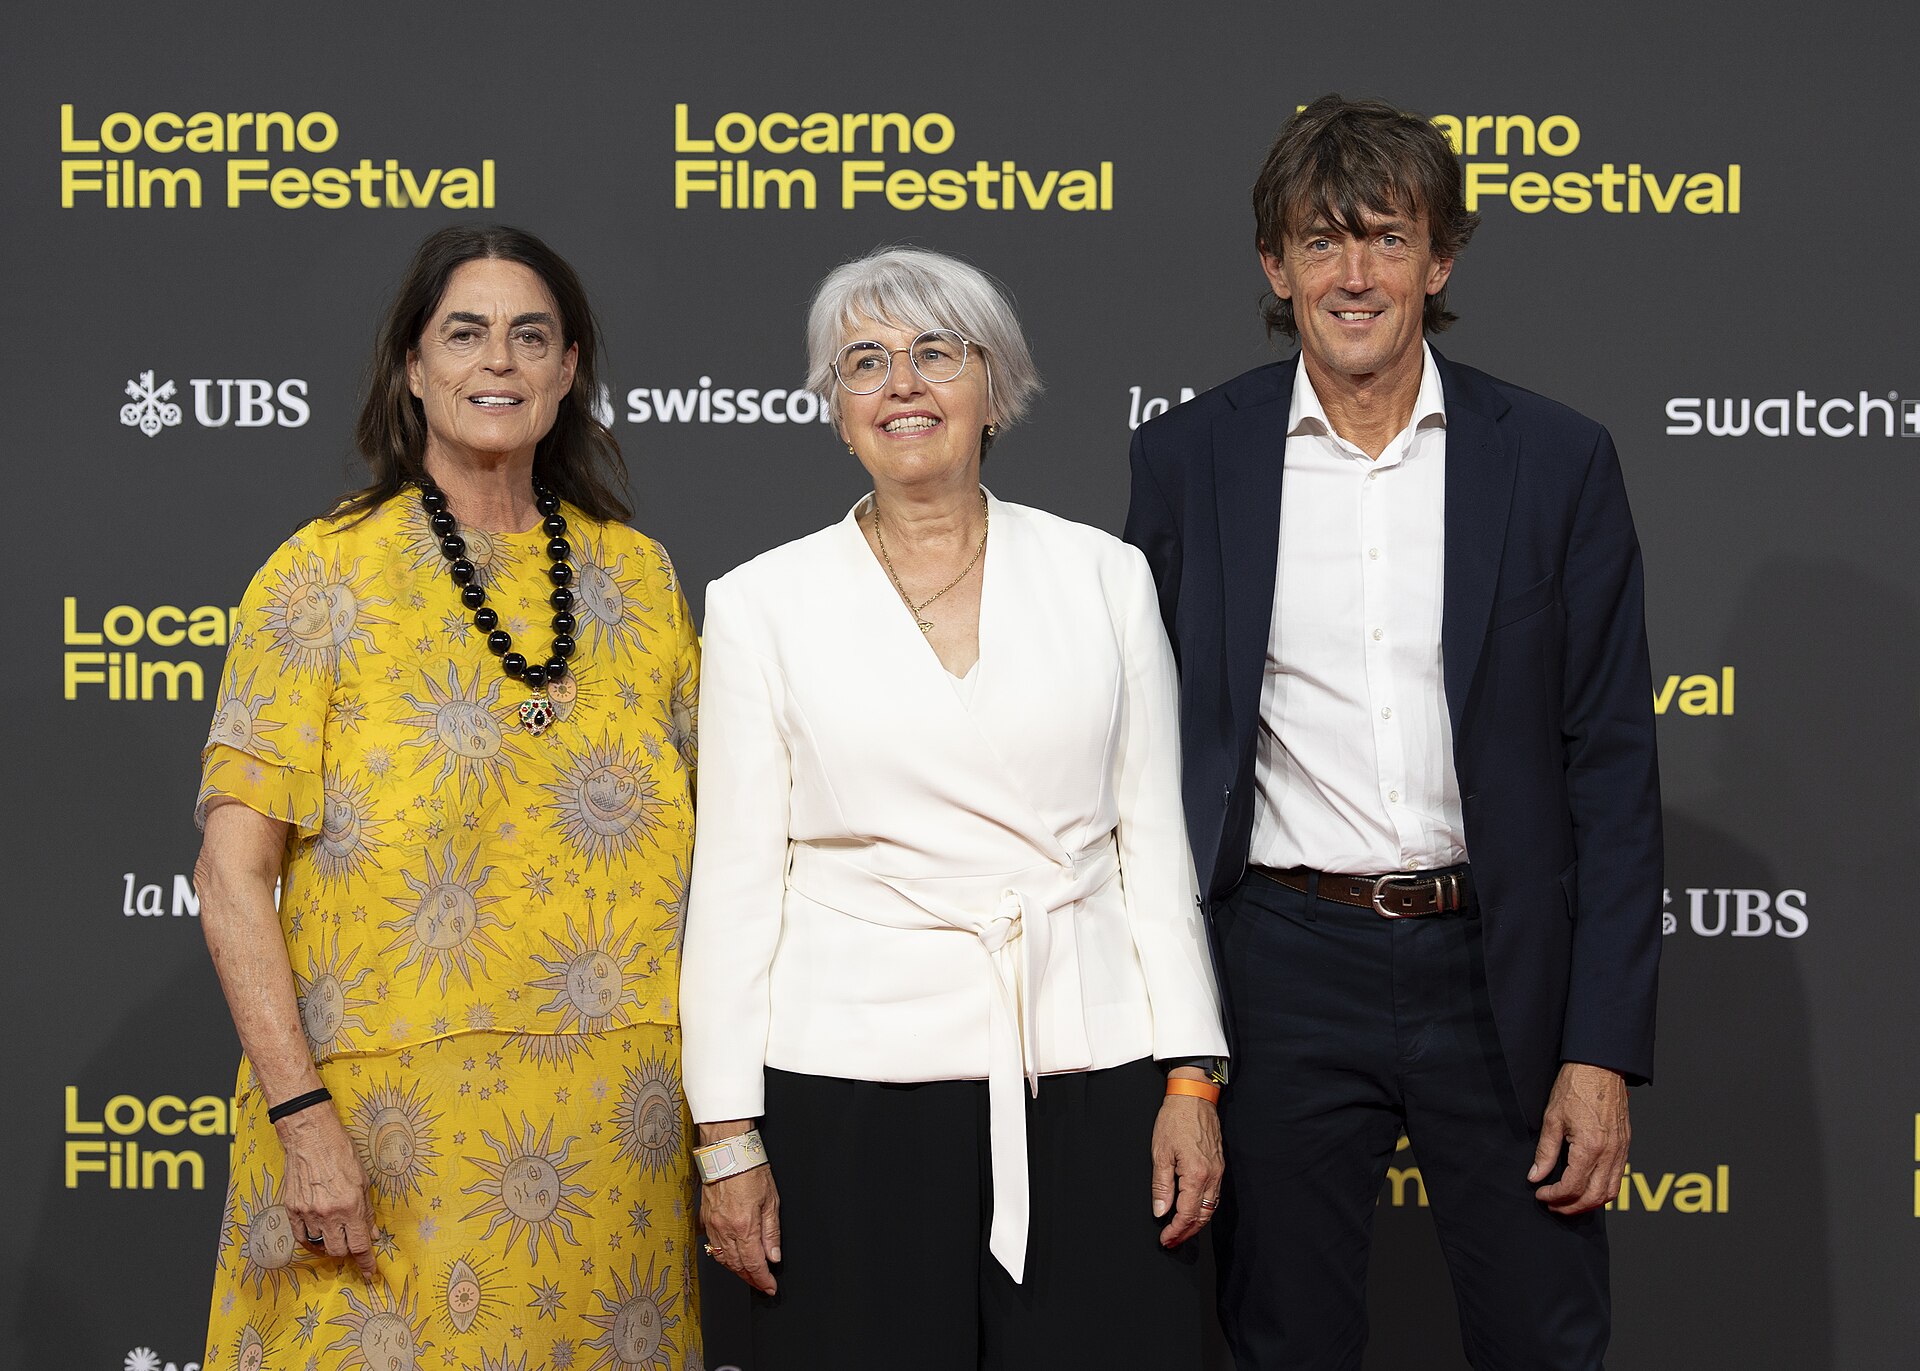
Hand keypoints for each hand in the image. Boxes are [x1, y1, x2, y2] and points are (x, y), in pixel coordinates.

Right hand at [276, 1105, 377, 1277]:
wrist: (310, 1137)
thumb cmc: (341, 1153)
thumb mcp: (364, 1180)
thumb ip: (367, 1211)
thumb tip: (372, 1234)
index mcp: (350, 1206)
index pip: (359, 1245)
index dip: (366, 1262)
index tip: (370, 1272)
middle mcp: (328, 1213)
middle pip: (338, 1251)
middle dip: (348, 1251)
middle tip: (351, 1244)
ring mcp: (308, 1213)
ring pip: (319, 1246)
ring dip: (329, 1245)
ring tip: (334, 1234)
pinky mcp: (291, 1210)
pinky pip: (300, 1237)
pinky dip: (310, 1240)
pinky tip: (317, 1234)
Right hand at [698, 1122, 780, 1294]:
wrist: (727, 1152)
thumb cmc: (750, 1169)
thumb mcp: (771, 1200)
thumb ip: (772, 1232)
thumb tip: (773, 1257)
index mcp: (745, 1226)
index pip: (754, 1263)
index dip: (762, 1279)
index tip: (770, 1287)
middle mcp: (726, 1229)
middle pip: (738, 1265)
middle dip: (751, 1279)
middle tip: (762, 1285)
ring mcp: (713, 1225)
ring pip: (724, 1259)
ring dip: (737, 1271)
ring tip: (749, 1276)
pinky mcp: (705, 1219)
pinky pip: (714, 1247)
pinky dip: (724, 1258)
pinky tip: (732, 1259)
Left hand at [1150, 1078, 1222, 1248]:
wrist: (1194, 1097)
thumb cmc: (1175, 1120)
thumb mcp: (1160, 1152)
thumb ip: (1161, 1186)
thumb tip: (1160, 1212)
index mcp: (1196, 1174)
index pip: (1186, 1214)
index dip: (1175, 1231)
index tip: (1165, 1240)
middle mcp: (1212, 1176)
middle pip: (1202, 1216)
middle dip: (1187, 1232)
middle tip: (1172, 1242)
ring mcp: (1218, 1171)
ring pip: (1211, 1208)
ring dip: (1197, 1223)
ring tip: (1181, 1231)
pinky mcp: (1219, 1165)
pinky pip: (1214, 1195)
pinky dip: (1204, 1208)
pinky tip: (1193, 1210)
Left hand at [1529, 1062, 1629, 1214]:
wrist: (1600, 1066)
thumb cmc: (1575, 1087)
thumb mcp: (1552, 1118)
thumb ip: (1545, 1152)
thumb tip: (1535, 1176)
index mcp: (1590, 1147)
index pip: (1573, 1187)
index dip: (1555, 1196)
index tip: (1540, 1194)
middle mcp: (1610, 1153)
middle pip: (1595, 1197)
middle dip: (1572, 1207)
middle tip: (1552, 1205)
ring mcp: (1621, 1150)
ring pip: (1611, 1192)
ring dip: (1590, 1203)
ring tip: (1568, 1202)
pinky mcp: (1625, 1145)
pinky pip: (1618, 1178)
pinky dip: (1603, 1190)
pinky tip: (1586, 1187)